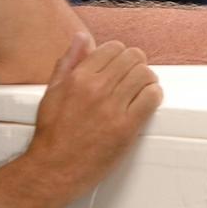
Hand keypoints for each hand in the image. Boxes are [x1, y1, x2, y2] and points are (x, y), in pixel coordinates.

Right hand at [25, 33, 162, 199]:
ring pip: (146, 75)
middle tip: (134, 78)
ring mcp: (112, 108)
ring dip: (148, 80)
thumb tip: (81, 37)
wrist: (52, 170)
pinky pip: (152, 97)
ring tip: (141, 90)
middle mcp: (96, 89)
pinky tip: (146, 102)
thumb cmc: (52, 134)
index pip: (114, 48)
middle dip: (136, 65)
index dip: (121, 55)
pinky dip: (154, 96)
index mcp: (78, 78)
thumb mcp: (53, 92)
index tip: (121, 66)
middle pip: (134, 58)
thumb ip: (69, 62)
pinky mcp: (126, 127)